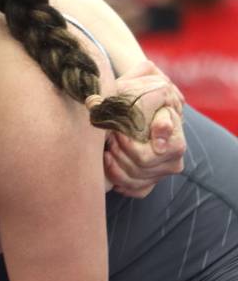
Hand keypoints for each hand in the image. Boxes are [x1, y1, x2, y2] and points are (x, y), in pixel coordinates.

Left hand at [105, 60, 185, 197]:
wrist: (122, 113)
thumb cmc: (129, 101)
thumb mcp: (138, 90)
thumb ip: (154, 91)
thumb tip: (161, 116)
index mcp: (176, 141)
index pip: (162, 151)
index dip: (132, 144)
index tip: (116, 134)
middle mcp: (173, 162)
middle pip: (142, 166)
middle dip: (119, 151)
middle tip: (105, 138)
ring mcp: (159, 175)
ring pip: (135, 179)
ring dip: (113, 164)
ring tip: (103, 149)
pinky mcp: (146, 184)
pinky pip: (134, 190)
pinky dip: (118, 181)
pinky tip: (107, 165)